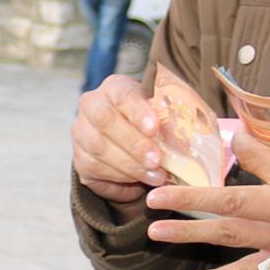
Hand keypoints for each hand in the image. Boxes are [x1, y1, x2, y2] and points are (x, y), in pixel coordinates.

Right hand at [70, 73, 164, 201]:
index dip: (138, 112)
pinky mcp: (80, 159)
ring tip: (156, 176)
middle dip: (133, 143)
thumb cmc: (152, 125)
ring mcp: (81, 132)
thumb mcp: (162, 115)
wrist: (129, 143)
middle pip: (105, 120)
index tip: (155, 129)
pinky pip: (96, 168)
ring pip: (99, 148)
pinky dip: (120, 177)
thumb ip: (169, 118)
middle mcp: (91, 105)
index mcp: (115, 87)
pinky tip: (139, 181)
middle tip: (157, 160)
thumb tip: (190, 131)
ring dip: (130, 165)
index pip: (123, 94)